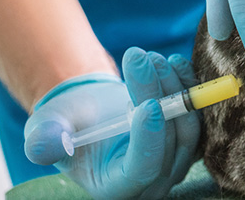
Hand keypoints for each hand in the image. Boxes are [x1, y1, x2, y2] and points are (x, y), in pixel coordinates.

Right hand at [24, 47, 199, 198]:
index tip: (148, 104)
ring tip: (151, 57)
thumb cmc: (63, 124)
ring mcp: (175, 161)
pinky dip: (188, 86)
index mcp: (116, 188)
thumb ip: (44, 140)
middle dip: (159, 96)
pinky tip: (173, 63)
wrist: (87, 111)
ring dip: (173, 86)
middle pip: (170, 143)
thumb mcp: (45, 129)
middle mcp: (152, 182)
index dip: (149, 139)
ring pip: (188, 126)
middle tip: (143, 59)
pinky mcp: (188, 139)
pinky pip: (200, 114)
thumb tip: (46, 145)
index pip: (143, 169)